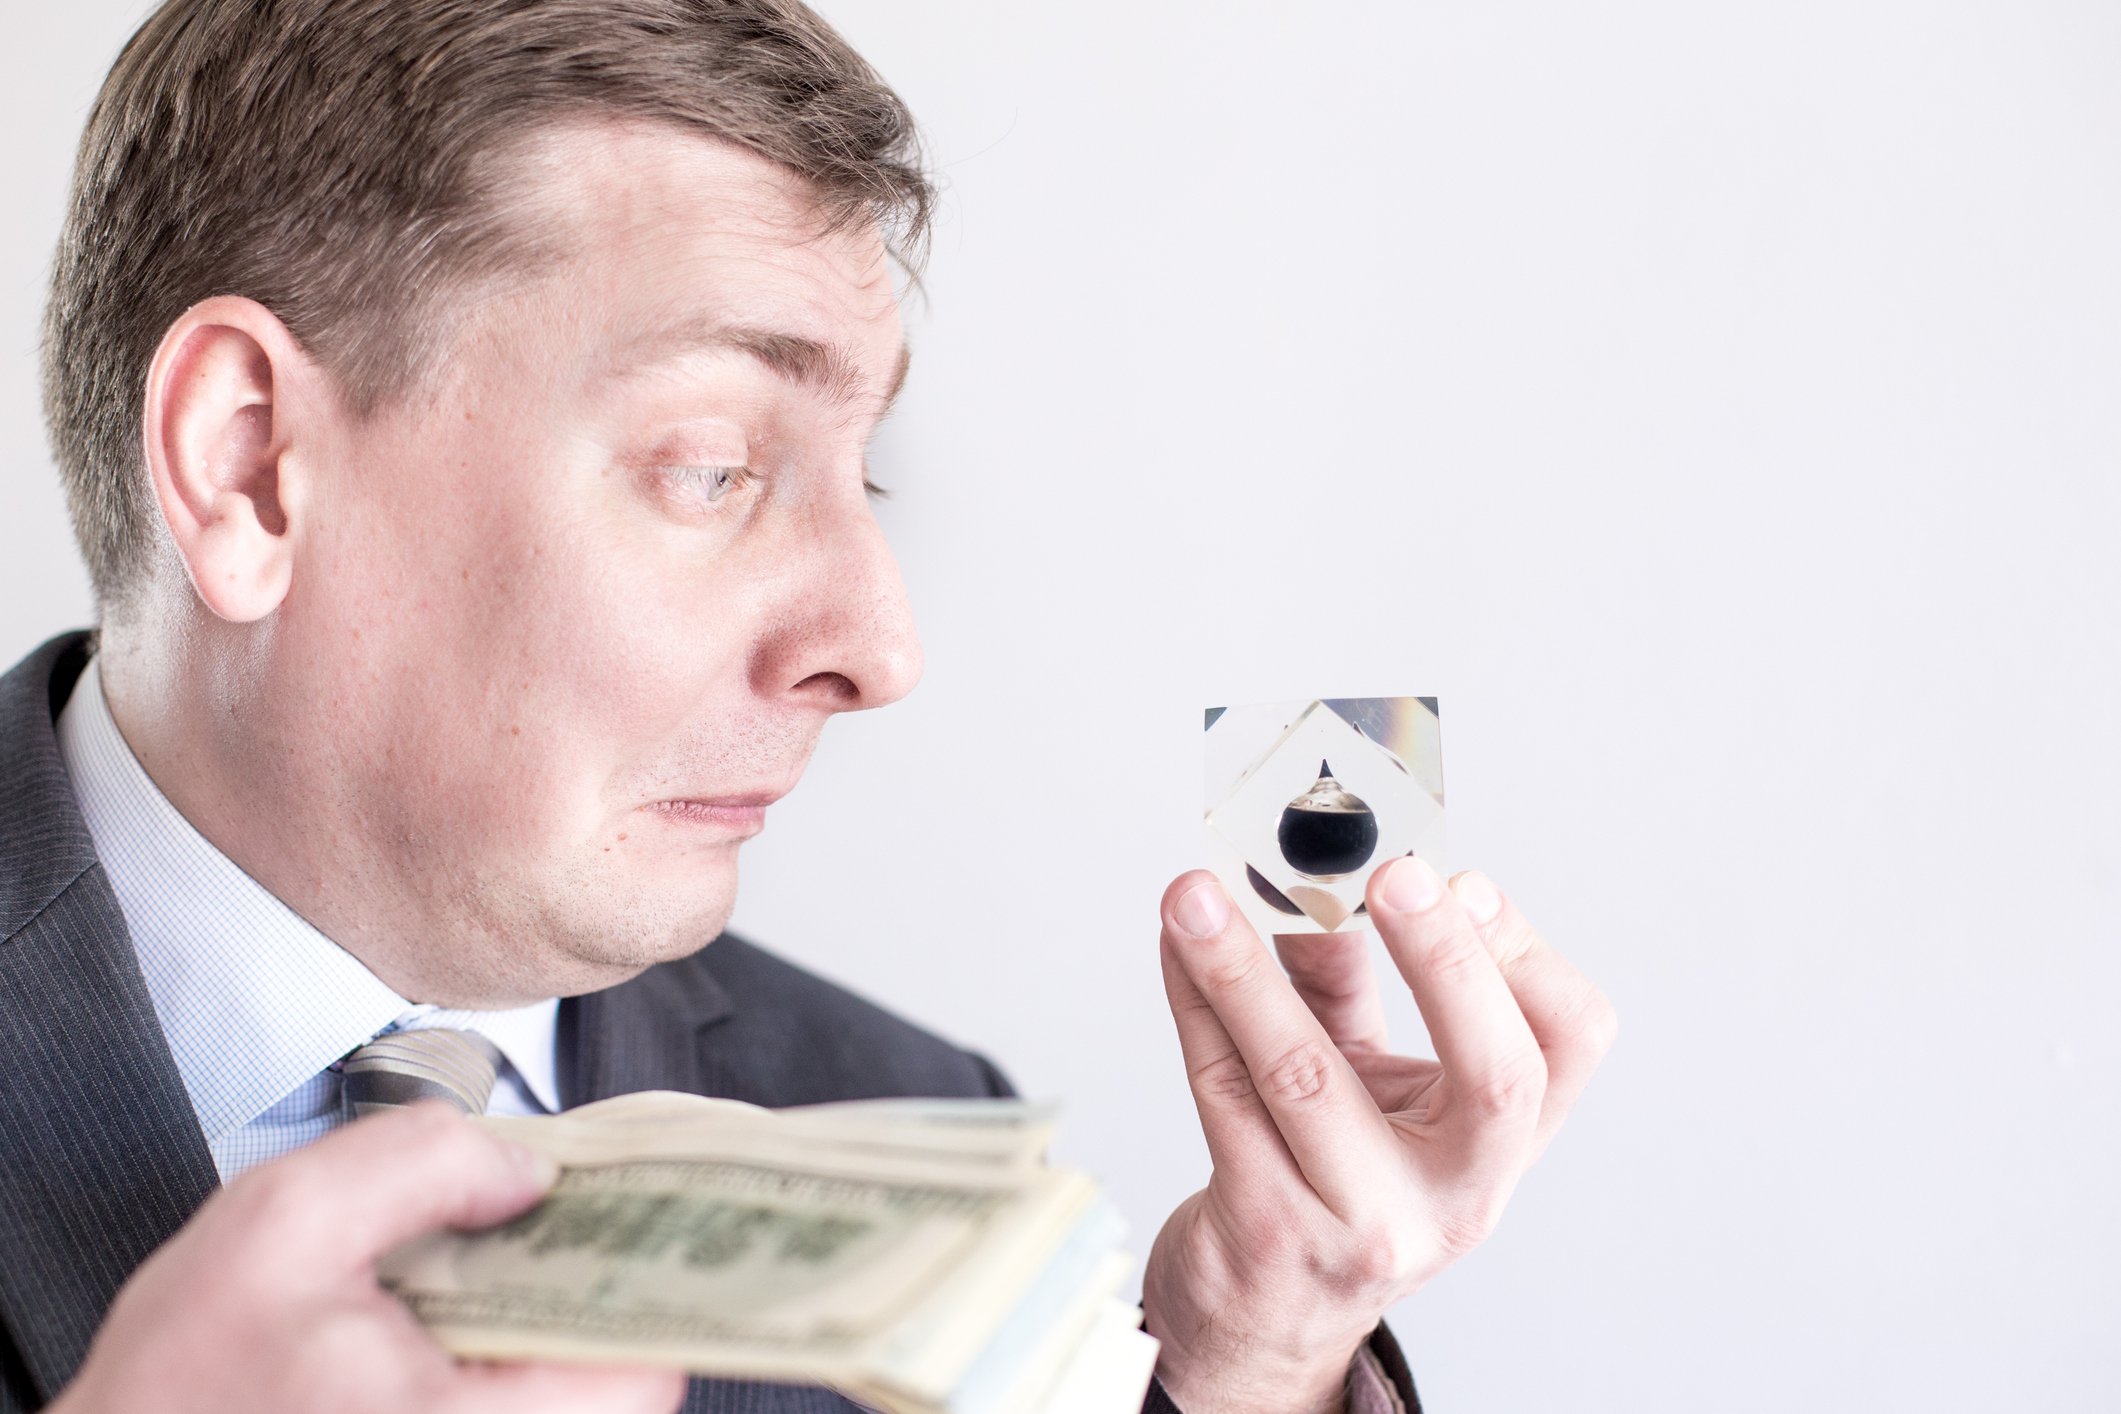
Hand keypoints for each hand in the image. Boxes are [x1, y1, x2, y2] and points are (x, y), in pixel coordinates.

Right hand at [52, 1103, 685, 1413]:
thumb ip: (421, 1162)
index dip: (643, 1275)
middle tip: (560, 1229)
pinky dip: (525, 1362)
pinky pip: (535, 1412)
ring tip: (507, 1270)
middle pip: (628, 1385)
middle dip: (599, 1292)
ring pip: (584, 1401)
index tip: (630, 1215)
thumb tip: (531, 1170)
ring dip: (562, 1329)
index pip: (644, 1367)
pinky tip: (479, 1320)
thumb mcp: (282, 1225)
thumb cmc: (174, 1384)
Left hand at [1142, 858, 1615, 1413]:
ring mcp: (1363, 1222)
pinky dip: (1194, 1003)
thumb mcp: (1371, 1085)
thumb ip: (1347, 982)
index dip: (1526, 955)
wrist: (1263, 1317)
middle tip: (1393, 872)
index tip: (1464, 879)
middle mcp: (1455, 1197)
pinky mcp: (1265, 1227)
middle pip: (1498, 1080)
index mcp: (1499, 1147)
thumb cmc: (1330, 1180)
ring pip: (1308, 1076)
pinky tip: (1178, 945)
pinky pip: (1222, 1091)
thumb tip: (1310, 869)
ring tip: (1202, 892)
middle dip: (1449, 962)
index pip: (1568, 1045)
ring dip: (1247, 966)